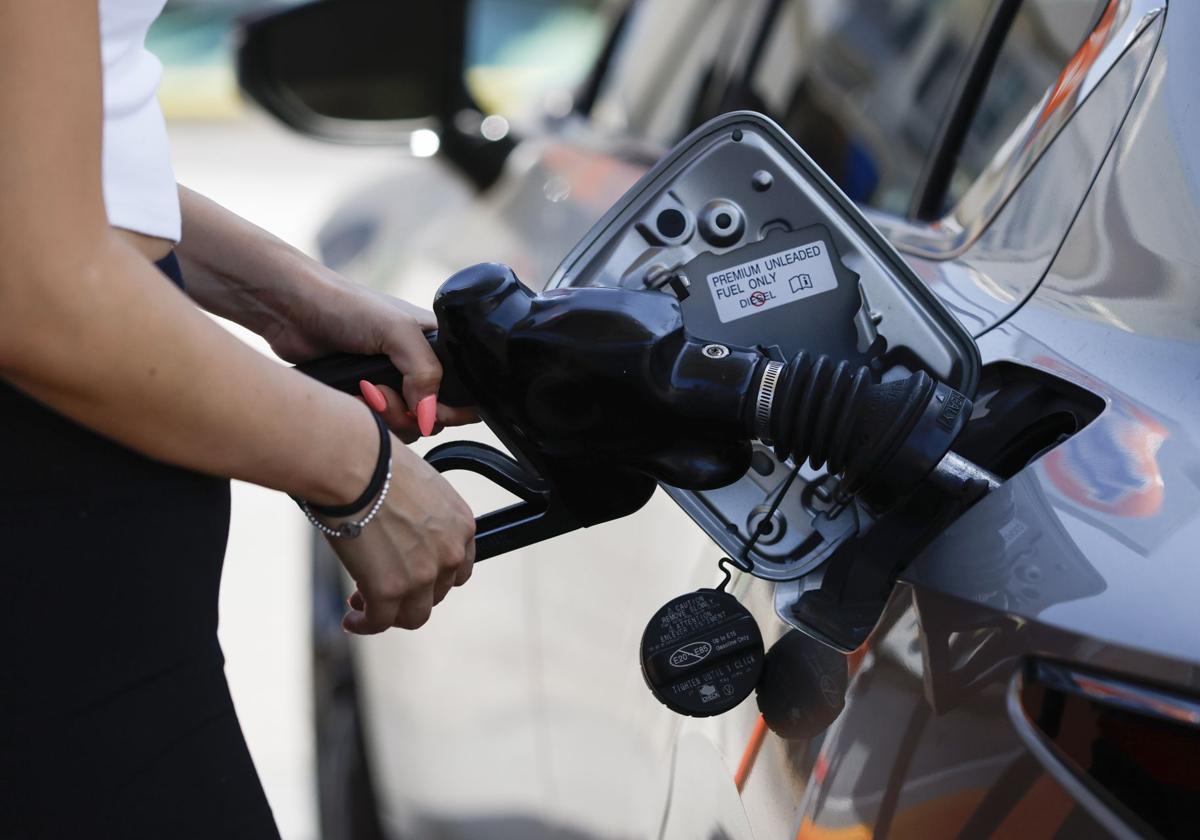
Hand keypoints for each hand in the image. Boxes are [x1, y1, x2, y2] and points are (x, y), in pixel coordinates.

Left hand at [271, 273, 476, 441]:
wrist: (292, 310)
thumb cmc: (347, 307)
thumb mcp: (397, 331)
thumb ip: (425, 370)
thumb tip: (430, 416)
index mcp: (436, 347)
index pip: (465, 391)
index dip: (452, 408)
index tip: (429, 409)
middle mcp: (417, 369)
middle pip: (434, 418)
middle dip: (410, 414)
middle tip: (384, 394)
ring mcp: (391, 386)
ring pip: (406, 428)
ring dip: (385, 417)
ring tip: (363, 391)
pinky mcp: (365, 400)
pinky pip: (377, 427)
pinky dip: (365, 418)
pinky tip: (350, 396)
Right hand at [326, 440, 475, 632]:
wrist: (354, 467)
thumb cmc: (378, 466)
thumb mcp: (421, 489)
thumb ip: (423, 518)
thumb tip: (402, 533)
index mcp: (462, 525)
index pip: (458, 568)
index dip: (433, 577)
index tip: (411, 576)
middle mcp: (450, 553)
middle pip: (436, 593)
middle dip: (409, 594)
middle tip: (380, 587)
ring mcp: (423, 575)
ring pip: (413, 615)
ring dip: (390, 614)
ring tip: (362, 604)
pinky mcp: (390, 590)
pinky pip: (380, 621)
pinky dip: (364, 624)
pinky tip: (351, 619)